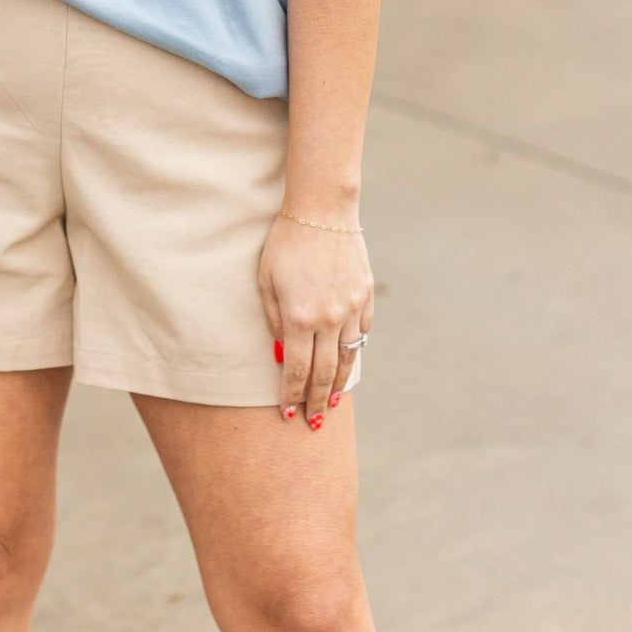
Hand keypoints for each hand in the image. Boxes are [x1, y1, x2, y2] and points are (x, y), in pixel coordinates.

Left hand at [258, 212, 374, 427]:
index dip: (291, 395)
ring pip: (347, 357)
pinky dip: (354, 349)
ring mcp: (351, 307)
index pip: (296, 370)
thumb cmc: (285, 241)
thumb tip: (280, 352)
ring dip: (339, 384)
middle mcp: (328, 318)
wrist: (322, 209)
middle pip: (325, 373)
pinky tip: (347, 360)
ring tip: (332, 403)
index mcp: (299, 317)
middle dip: (316, 401)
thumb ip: (273, 318)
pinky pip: (361, 332)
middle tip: (313, 422)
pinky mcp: (365, 295)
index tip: (287, 414)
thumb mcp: (266, 279)